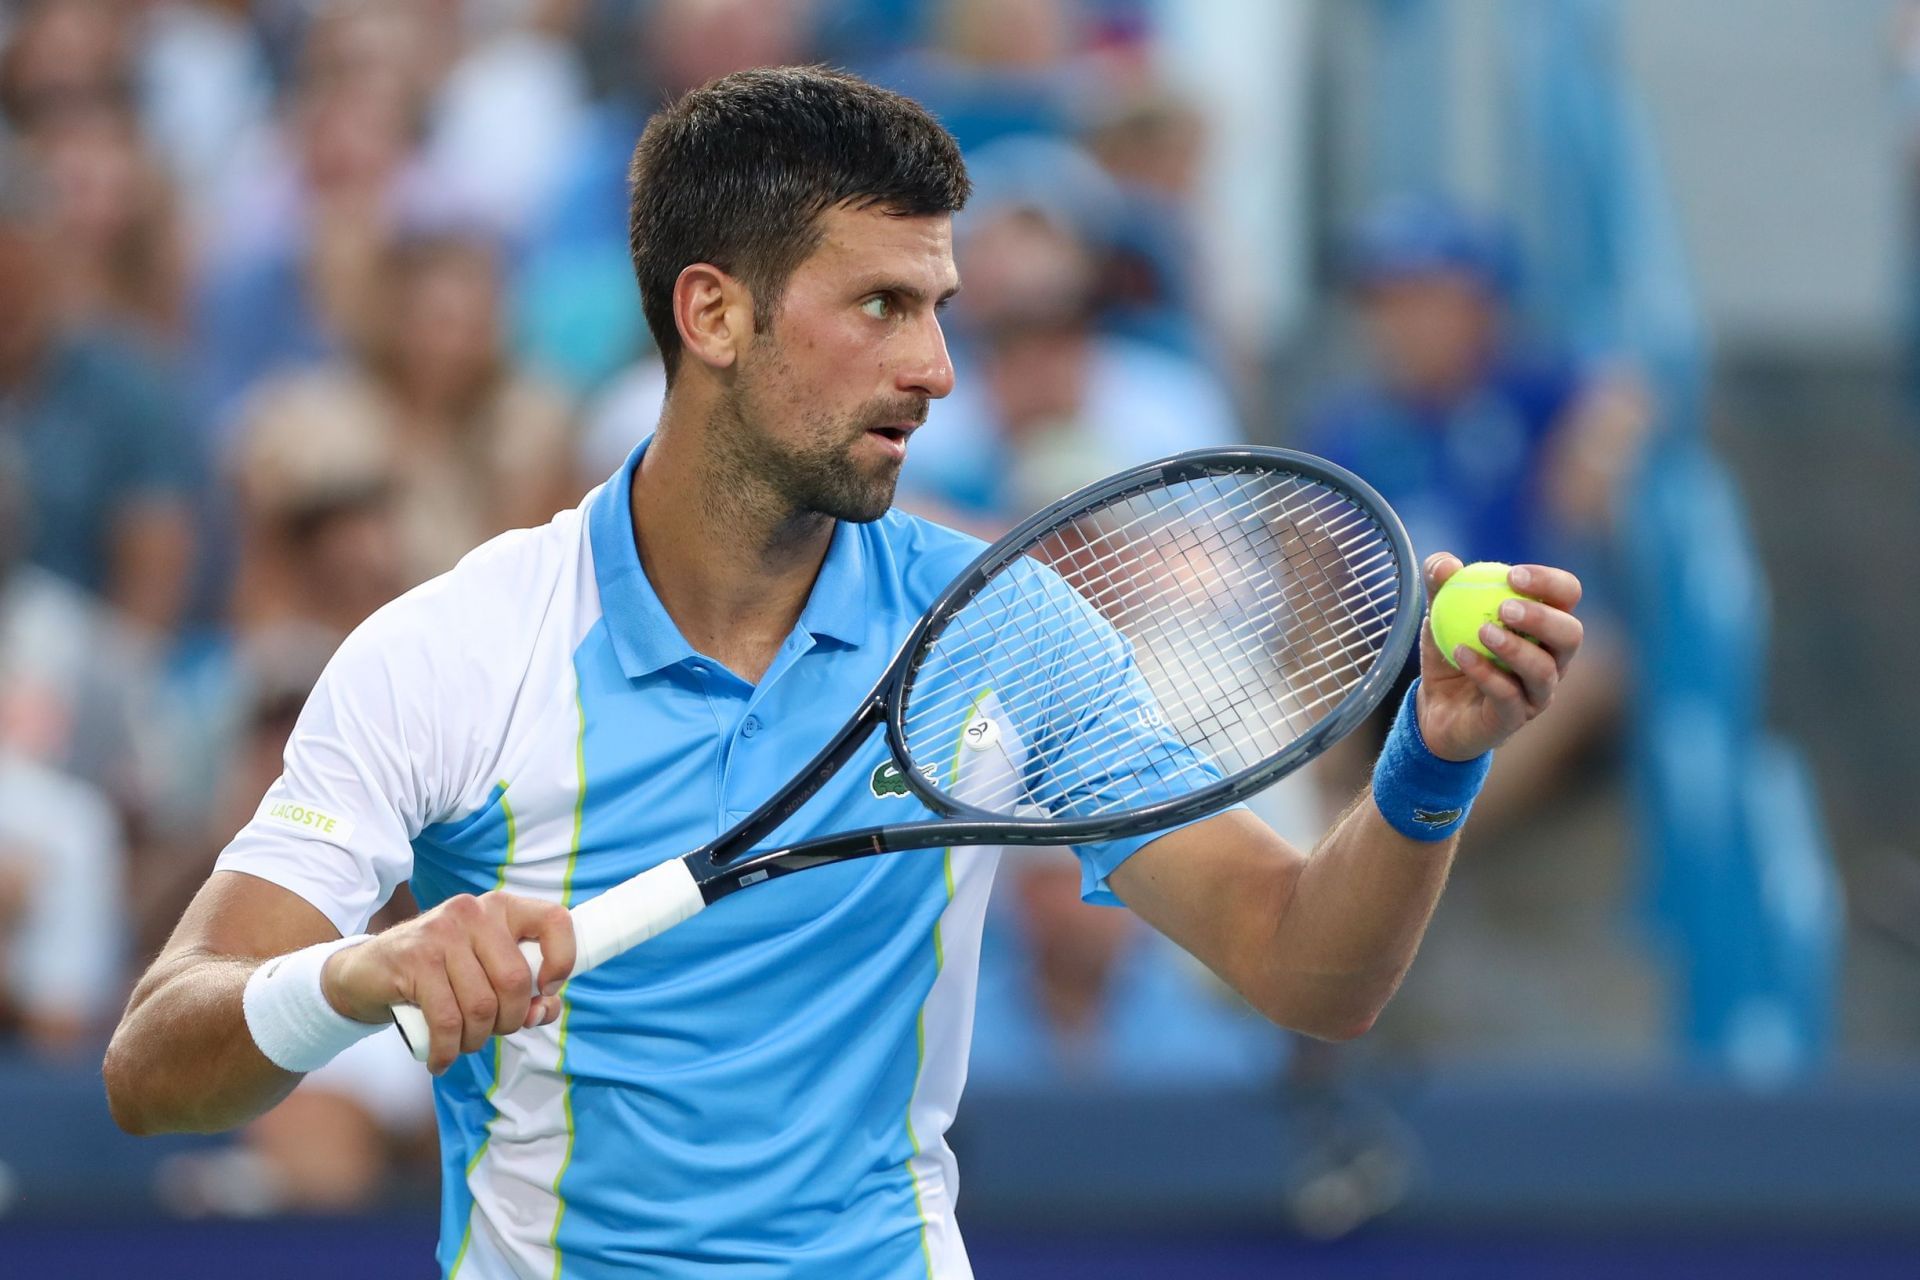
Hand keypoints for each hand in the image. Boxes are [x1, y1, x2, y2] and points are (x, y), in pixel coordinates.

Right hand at [321, 891, 575, 1073]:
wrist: (365, 972)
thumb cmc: (438, 975)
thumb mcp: (484, 973)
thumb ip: (524, 992)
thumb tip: (542, 1010)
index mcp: (502, 908)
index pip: (555, 920)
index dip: (563, 960)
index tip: (546, 990)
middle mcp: (474, 912)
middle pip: (515, 980)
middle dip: (509, 1021)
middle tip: (491, 1031)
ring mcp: (442, 933)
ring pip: (482, 1006)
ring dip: (476, 1039)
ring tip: (461, 1043)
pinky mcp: (414, 959)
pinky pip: (447, 1020)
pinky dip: (448, 1050)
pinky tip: (441, 1060)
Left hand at [1414, 553, 1583, 761]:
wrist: (1437, 707)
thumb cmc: (1455, 652)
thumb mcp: (1442, 614)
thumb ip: (1442, 586)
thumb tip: (1445, 563)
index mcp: (1545, 624)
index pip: (1567, 595)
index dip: (1549, 582)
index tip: (1512, 574)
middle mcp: (1552, 659)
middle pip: (1571, 634)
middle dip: (1542, 617)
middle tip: (1503, 607)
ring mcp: (1537, 692)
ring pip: (1544, 671)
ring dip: (1515, 648)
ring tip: (1483, 633)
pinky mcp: (1514, 717)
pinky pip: (1508, 696)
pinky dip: (1485, 673)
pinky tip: (1460, 654)